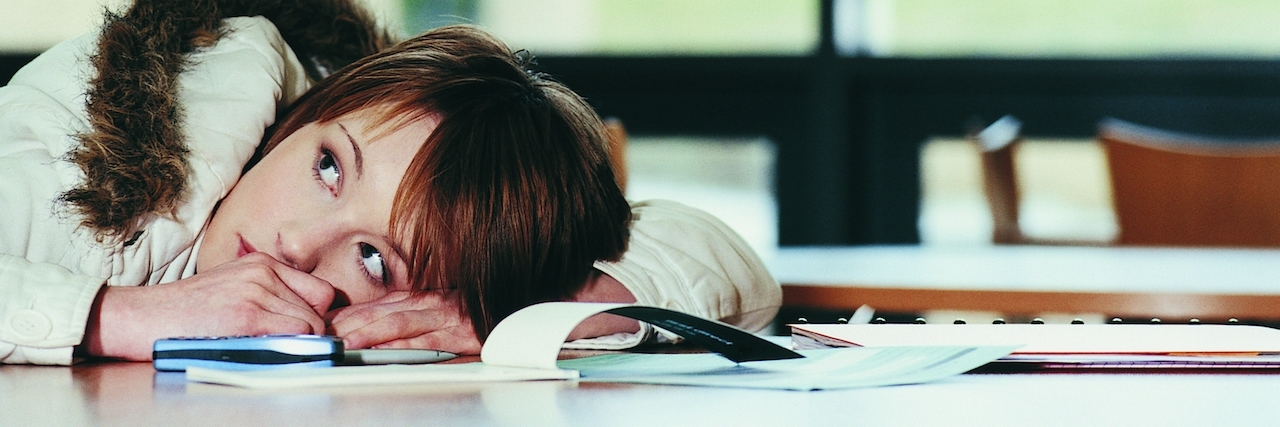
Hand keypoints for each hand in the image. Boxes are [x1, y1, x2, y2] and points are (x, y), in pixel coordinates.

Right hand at [81, 252, 334, 360]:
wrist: (141, 317)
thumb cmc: (185, 312)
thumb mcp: (233, 289)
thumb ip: (269, 297)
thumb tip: (308, 324)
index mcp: (262, 263)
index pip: (320, 290)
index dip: (317, 316)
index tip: (305, 333)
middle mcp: (263, 272)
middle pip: (319, 309)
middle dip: (310, 333)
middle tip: (289, 348)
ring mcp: (256, 291)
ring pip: (310, 325)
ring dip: (298, 345)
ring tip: (270, 350)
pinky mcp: (247, 315)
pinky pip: (295, 336)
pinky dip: (291, 351)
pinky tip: (267, 353)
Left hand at [327, 291, 482, 354]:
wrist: (509, 309)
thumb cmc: (472, 313)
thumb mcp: (436, 309)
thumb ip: (405, 314)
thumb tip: (365, 330)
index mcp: (417, 297)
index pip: (373, 305)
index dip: (345, 314)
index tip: (320, 325)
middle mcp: (427, 302)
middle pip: (379, 312)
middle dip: (349, 324)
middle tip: (322, 336)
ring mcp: (443, 316)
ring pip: (399, 322)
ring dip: (370, 332)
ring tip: (345, 343)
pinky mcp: (460, 332)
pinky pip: (427, 338)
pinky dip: (405, 345)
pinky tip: (387, 351)